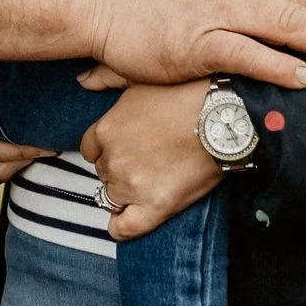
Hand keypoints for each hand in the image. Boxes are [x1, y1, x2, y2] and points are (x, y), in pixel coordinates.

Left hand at [82, 80, 221, 240]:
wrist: (223, 116)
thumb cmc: (187, 92)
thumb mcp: (139, 77)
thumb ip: (106, 78)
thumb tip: (83, 79)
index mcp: (106, 129)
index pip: (91, 149)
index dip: (107, 149)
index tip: (123, 147)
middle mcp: (114, 159)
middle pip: (104, 172)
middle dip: (120, 166)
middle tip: (147, 158)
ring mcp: (132, 185)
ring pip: (113, 197)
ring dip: (125, 192)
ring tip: (149, 181)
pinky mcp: (155, 206)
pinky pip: (124, 228)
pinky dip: (122, 227)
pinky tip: (128, 218)